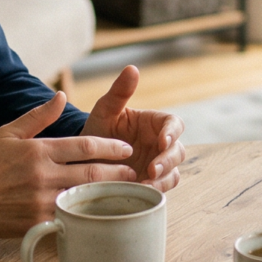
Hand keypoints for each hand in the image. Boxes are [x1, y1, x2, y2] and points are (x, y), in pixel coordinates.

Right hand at [0, 91, 136, 237]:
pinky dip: (85, 215)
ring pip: (84, 196)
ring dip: (107, 195)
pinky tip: (99, 215)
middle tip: (133, 172)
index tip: (126, 149)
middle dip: (117, 172)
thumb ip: (38, 116)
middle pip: (92, 172)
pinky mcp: (36, 223)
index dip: (111, 147)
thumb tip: (61, 95)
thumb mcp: (9, 132)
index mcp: (39, 150)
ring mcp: (40, 201)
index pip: (86, 146)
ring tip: (125, 193)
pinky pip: (68, 218)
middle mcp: (43, 175)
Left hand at [81, 65, 185, 191]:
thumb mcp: (105, 110)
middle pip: (178, 151)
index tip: (162, 141)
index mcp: (154, 123)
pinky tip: (140, 192)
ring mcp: (157, 165)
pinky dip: (155, 191)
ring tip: (145, 183)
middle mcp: (160, 145)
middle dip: (168, 160)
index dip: (172, 133)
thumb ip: (119, 92)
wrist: (83, 158)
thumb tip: (132, 68)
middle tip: (152, 169)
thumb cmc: (97, 129)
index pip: (174, 124)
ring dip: (164, 179)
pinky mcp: (150, 184)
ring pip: (173, 173)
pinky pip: (161, 188)